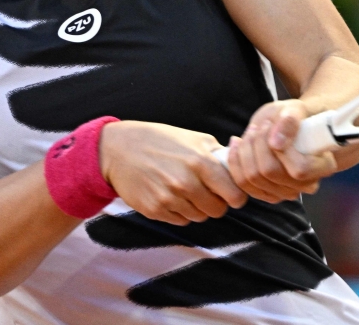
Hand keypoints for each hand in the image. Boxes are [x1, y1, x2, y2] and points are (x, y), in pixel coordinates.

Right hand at [99, 121, 246, 225]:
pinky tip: (171, 195)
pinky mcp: (155, 210)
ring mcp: (169, 199)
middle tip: (208, 192)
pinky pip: (180, 221)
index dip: (236, 195)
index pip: (234, 194)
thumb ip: (218, 153)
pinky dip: (180, 212)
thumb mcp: (192, 138)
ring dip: (197, 207)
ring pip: (199, 217)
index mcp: (201, 162)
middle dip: (217, 203)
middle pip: (217, 210)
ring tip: (186, 190)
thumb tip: (239, 163)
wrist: (118, 149)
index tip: (232, 193)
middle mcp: (186, 182)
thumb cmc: (159, 140)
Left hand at [226, 100, 337, 202]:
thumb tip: (276, 143)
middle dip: (257, 145)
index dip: (281, 149)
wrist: (287, 126)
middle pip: (270, 173)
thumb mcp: (294, 109)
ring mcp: (286, 192)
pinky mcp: (266, 194)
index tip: (272, 125)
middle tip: (257, 127)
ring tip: (250, 133)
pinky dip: (235, 162)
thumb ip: (290, 121)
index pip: (300, 169)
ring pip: (252, 179)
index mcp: (323, 165)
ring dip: (244, 152)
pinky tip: (237, 145)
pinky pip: (242, 185)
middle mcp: (306, 184)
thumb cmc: (294, 117)